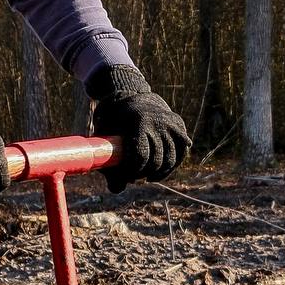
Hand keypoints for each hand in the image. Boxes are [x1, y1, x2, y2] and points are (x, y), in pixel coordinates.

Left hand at [87, 61, 189, 189]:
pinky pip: (180, 155)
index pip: (141, 156)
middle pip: (156, 161)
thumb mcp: (103, 134)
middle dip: (143, 173)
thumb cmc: (114, 118)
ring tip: (145, 176)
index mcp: (139, 121)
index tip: (125, 177)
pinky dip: (170, 167)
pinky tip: (157, 173)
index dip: (132, 171)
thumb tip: (116, 190)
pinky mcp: (180, 128)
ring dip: (158, 173)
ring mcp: (172, 124)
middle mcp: (159, 122)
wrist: (133, 94)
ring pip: (171, 160)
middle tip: (133, 177)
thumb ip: (106, 160)